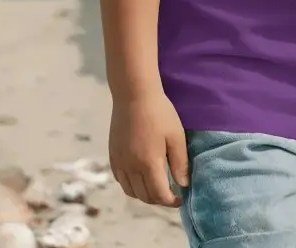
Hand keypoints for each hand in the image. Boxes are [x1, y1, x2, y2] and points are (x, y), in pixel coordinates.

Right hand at [108, 91, 188, 206]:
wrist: (134, 95)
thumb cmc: (159, 113)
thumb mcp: (176, 136)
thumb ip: (179, 163)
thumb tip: (183, 184)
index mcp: (148, 164)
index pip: (159, 195)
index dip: (171, 201)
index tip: (180, 198)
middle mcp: (131, 167)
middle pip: (144, 196)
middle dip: (159, 199)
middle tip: (170, 192)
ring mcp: (119, 162)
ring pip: (130, 191)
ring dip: (144, 194)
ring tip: (156, 186)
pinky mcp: (112, 156)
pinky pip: (121, 180)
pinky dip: (131, 185)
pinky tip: (140, 176)